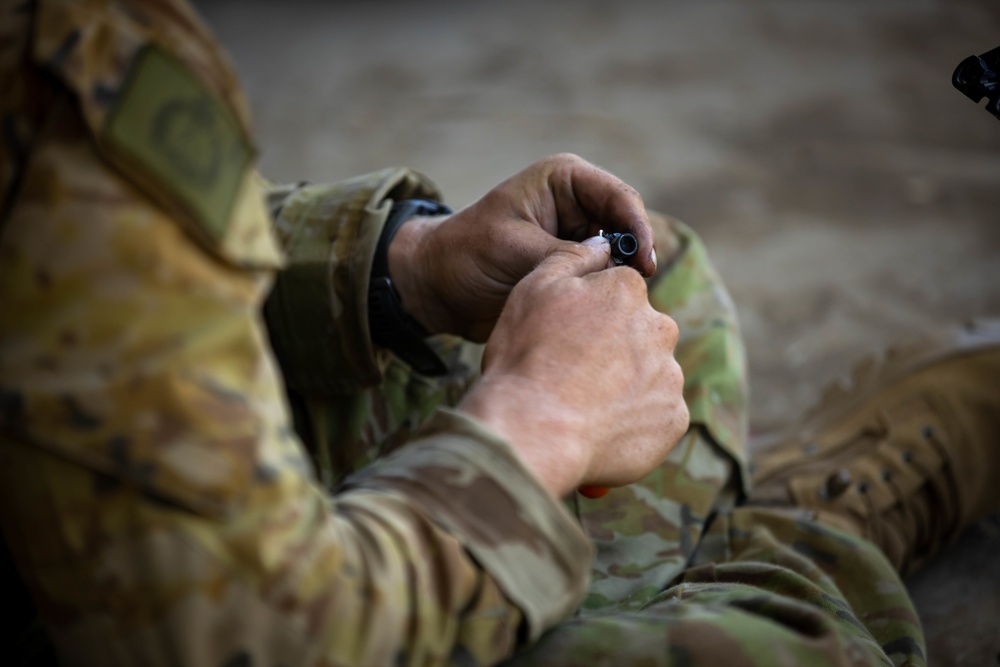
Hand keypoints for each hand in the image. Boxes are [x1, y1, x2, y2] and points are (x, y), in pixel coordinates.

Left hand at [388, 153, 655, 341]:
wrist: (437, 288)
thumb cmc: (466, 255)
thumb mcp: (513, 249)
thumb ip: (564, 254)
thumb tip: (613, 267)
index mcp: (566, 181)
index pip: (619, 199)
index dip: (638, 231)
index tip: (644, 265)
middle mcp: (579, 206)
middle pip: (629, 229)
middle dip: (635, 259)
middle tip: (636, 294)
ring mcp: (579, 239)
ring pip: (621, 259)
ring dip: (621, 282)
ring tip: (622, 308)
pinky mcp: (575, 270)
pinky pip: (603, 282)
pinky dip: (606, 298)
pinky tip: (606, 317)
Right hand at [459, 237, 688, 497]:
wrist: (532, 433)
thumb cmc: (526, 357)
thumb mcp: (533, 289)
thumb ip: (572, 257)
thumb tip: (602, 243)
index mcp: (628, 291)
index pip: (618, 293)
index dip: (589, 314)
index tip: (566, 336)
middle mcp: (660, 328)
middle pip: (639, 332)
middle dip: (614, 347)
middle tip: (573, 372)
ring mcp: (670, 377)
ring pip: (648, 373)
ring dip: (624, 384)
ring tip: (582, 404)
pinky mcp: (672, 420)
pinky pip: (655, 414)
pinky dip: (633, 420)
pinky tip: (599, 427)